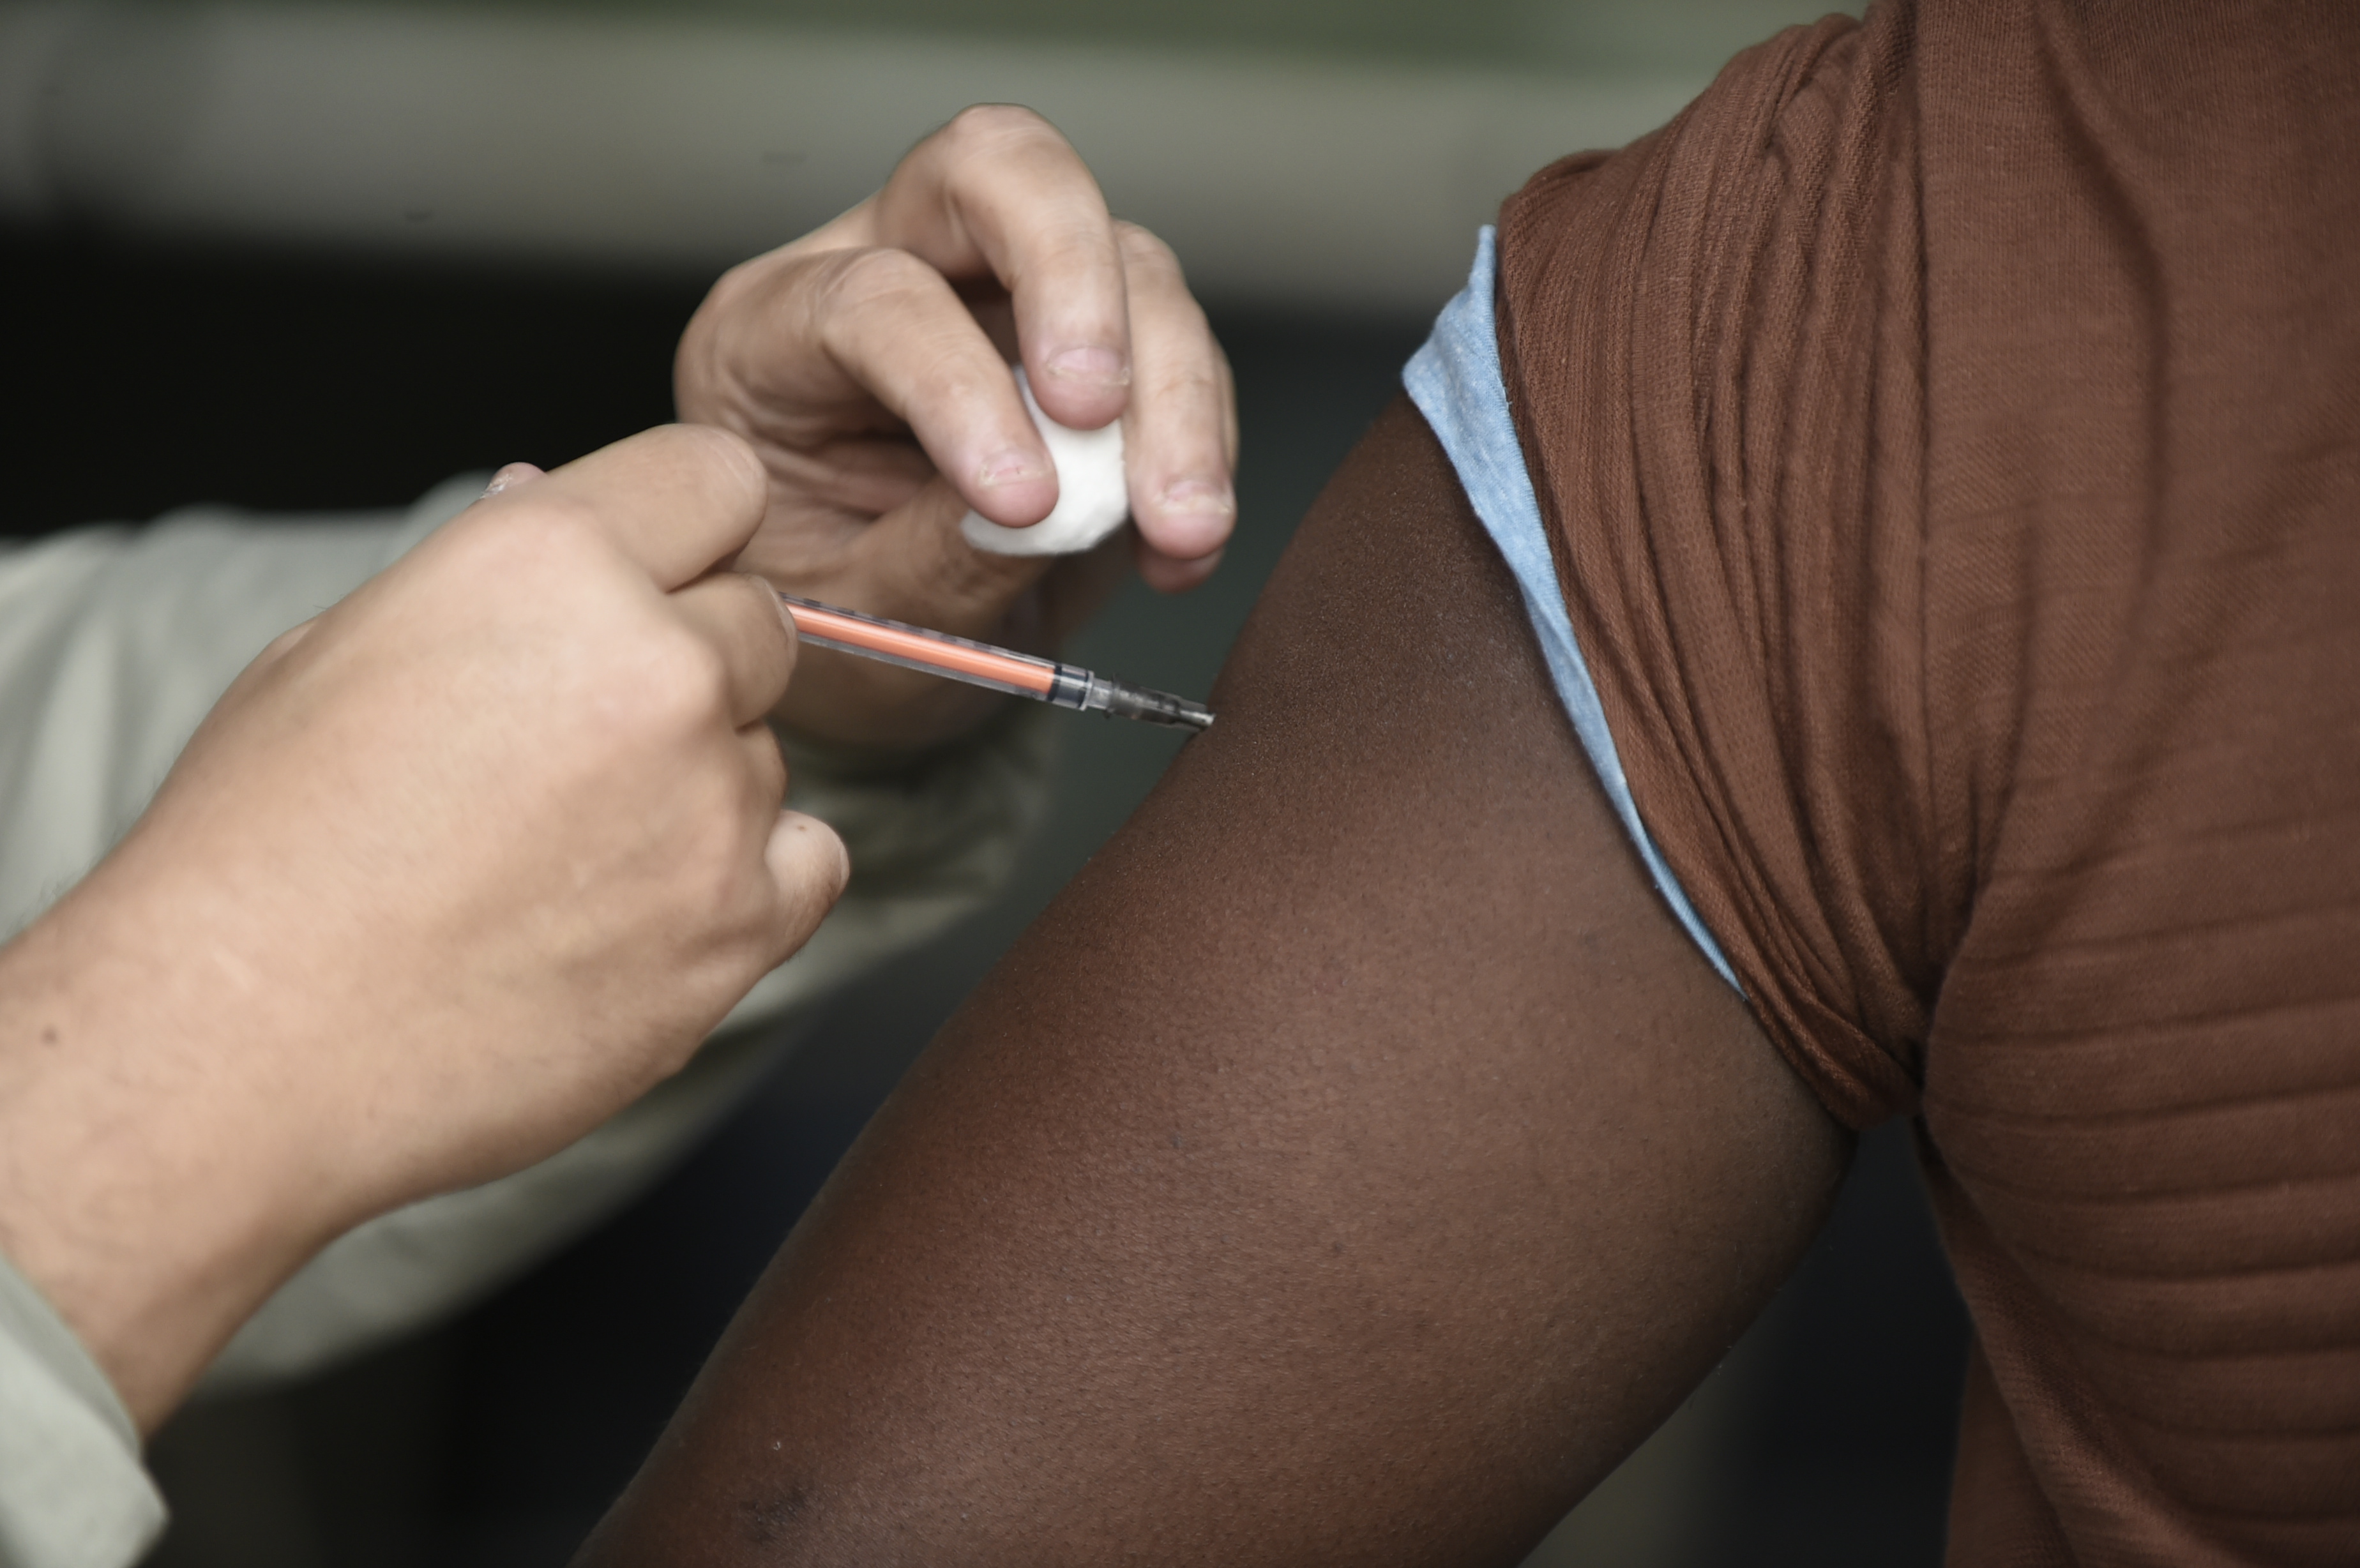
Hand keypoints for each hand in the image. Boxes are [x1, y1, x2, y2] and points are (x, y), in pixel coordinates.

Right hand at [0, 426, 846, 1428]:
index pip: (717, 477)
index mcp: (549, 561)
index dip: (686, 532)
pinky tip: (636, 911)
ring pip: (767, 751)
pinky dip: (749, 884)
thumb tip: (554, 497)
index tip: (655, 580)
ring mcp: (712, 798)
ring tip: (562, 859)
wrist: (242, 1047)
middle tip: (577, 747)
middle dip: (692, 664)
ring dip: (701, 787)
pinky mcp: (742, 923)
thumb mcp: (342, 648)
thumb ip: (489, 571)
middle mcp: (655, 663)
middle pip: (759, 619)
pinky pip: (810, 862)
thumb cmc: (262, 850)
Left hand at [677, 105, 1238, 750]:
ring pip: (1123, 257)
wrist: (884, 665)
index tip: (1018, 501)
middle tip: (1101, 410)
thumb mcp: (855, 621)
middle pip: (992, 171)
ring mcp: (1003, 293)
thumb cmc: (834, 625)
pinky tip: (1179, 545)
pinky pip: (1178, 344)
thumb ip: (943, 560)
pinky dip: (1201, 440)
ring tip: (1180, 527)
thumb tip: (1060, 504)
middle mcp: (888, 270)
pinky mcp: (1096, 337)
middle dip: (1071, 276)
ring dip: (1172, 391)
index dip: (954, 385)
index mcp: (772, 336)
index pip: (874, 297)